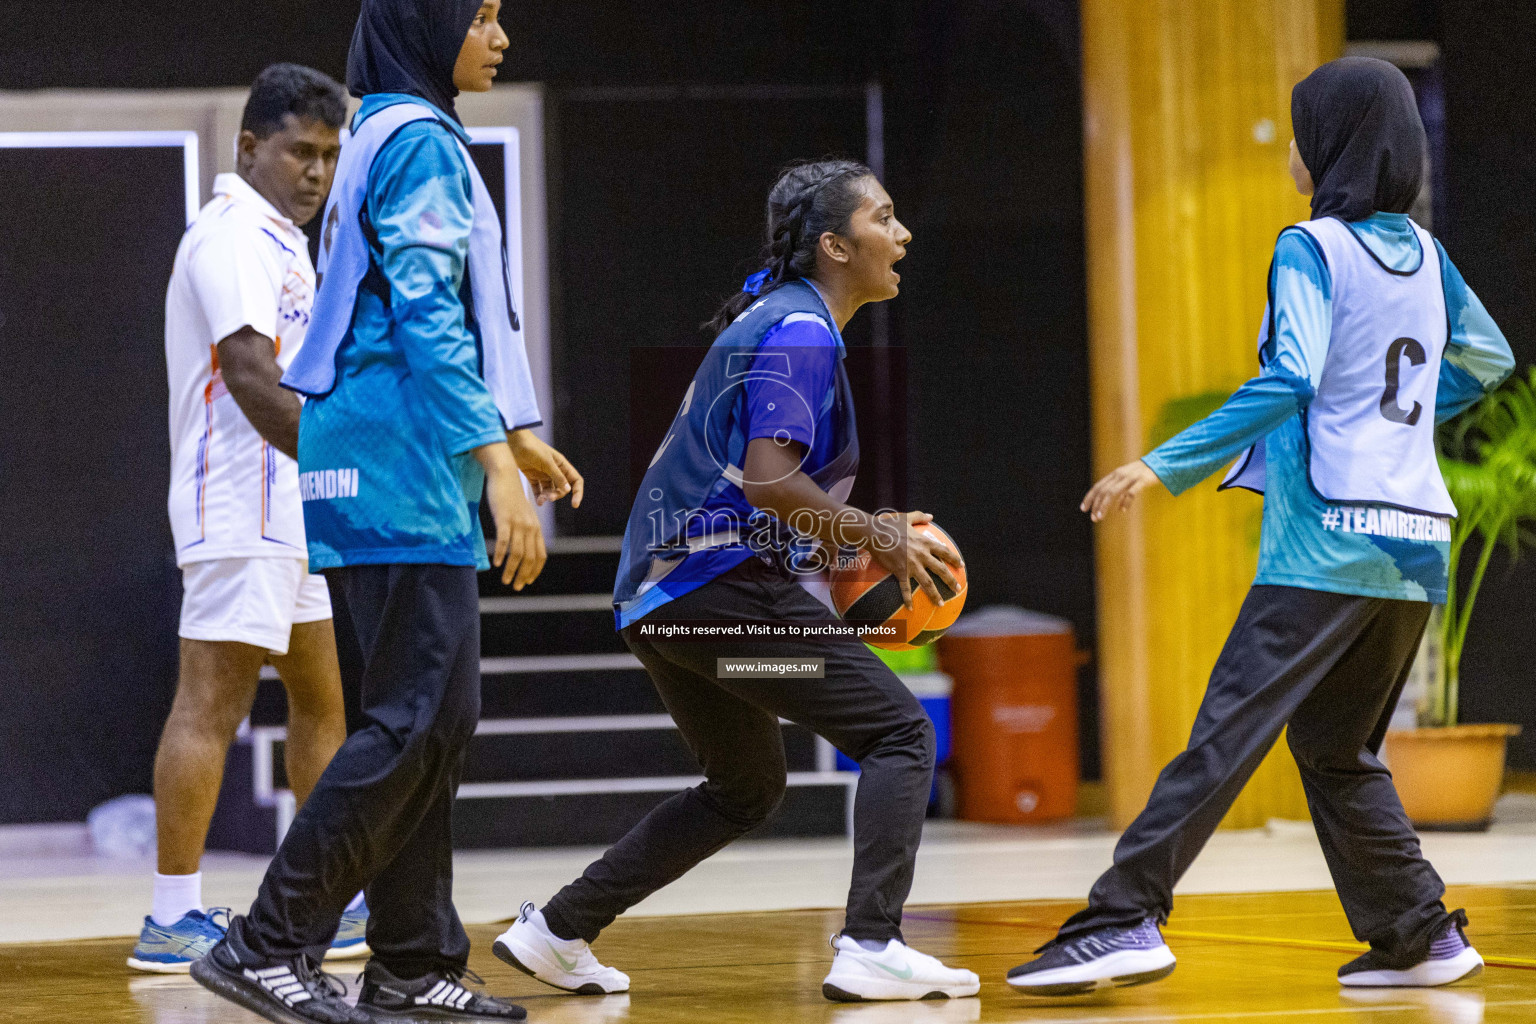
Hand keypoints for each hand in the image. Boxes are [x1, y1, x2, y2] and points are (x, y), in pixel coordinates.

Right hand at [474, 442, 546, 588]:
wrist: (504, 475)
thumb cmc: (510, 497)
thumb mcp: (522, 515)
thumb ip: (524, 530)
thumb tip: (521, 548)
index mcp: (535, 528)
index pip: (540, 555)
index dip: (535, 571)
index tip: (527, 581)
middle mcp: (530, 527)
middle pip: (530, 558)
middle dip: (524, 575)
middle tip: (516, 587)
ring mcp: (518, 523)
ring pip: (518, 553)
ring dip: (512, 570)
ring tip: (506, 581)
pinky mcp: (505, 518)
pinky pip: (504, 540)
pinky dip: (502, 554)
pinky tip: (497, 564)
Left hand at [507, 429, 583, 507]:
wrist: (514, 442)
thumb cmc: (533, 448)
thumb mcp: (547, 462)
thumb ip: (557, 476)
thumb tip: (568, 490)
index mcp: (562, 465)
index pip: (575, 480)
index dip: (577, 492)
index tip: (575, 504)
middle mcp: (555, 470)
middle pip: (562, 488)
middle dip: (557, 495)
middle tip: (549, 497)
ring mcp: (544, 474)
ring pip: (550, 490)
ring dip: (547, 497)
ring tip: (540, 501)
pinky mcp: (533, 476)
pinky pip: (538, 490)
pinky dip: (538, 496)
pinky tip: (538, 502)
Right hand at [867, 511, 963, 608]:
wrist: (874, 534)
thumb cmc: (889, 524)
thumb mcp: (906, 517)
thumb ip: (920, 516)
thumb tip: (931, 515)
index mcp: (924, 542)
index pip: (944, 551)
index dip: (954, 559)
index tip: (961, 565)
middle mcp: (921, 555)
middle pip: (940, 570)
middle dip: (950, 580)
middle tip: (957, 588)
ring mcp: (911, 565)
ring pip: (927, 582)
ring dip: (935, 594)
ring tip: (941, 604)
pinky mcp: (900, 572)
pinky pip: (905, 588)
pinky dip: (908, 599)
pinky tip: (911, 609)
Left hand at [1081, 459, 1160, 521]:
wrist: (1160, 463)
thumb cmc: (1143, 474)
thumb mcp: (1129, 481)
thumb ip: (1123, 492)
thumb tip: (1119, 508)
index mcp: (1115, 474)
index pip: (1098, 486)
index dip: (1089, 497)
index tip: (1083, 509)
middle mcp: (1120, 475)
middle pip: (1103, 490)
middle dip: (1096, 505)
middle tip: (1093, 518)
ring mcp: (1130, 477)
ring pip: (1113, 492)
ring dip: (1104, 505)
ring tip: (1100, 516)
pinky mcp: (1142, 480)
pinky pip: (1131, 492)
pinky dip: (1125, 502)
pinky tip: (1122, 510)